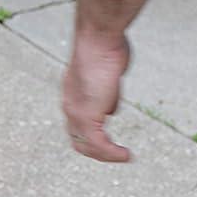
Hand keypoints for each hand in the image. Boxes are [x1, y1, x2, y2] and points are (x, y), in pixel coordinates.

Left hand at [63, 28, 132, 162]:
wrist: (98, 39)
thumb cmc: (106, 47)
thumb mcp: (108, 73)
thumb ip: (108, 93)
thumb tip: (110, 111)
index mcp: (73, 95)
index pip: (77, 124)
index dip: (92, 135)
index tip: (109, 140)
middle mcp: (70, 106)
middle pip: (78, 139)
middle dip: (97, 151)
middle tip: (116, 154)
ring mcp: (77, 112)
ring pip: (87, 145)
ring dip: (107, 155)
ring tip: (124, 157)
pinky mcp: (87, 116)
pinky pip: (99, 144)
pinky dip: (113, 153)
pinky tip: (126, 155)